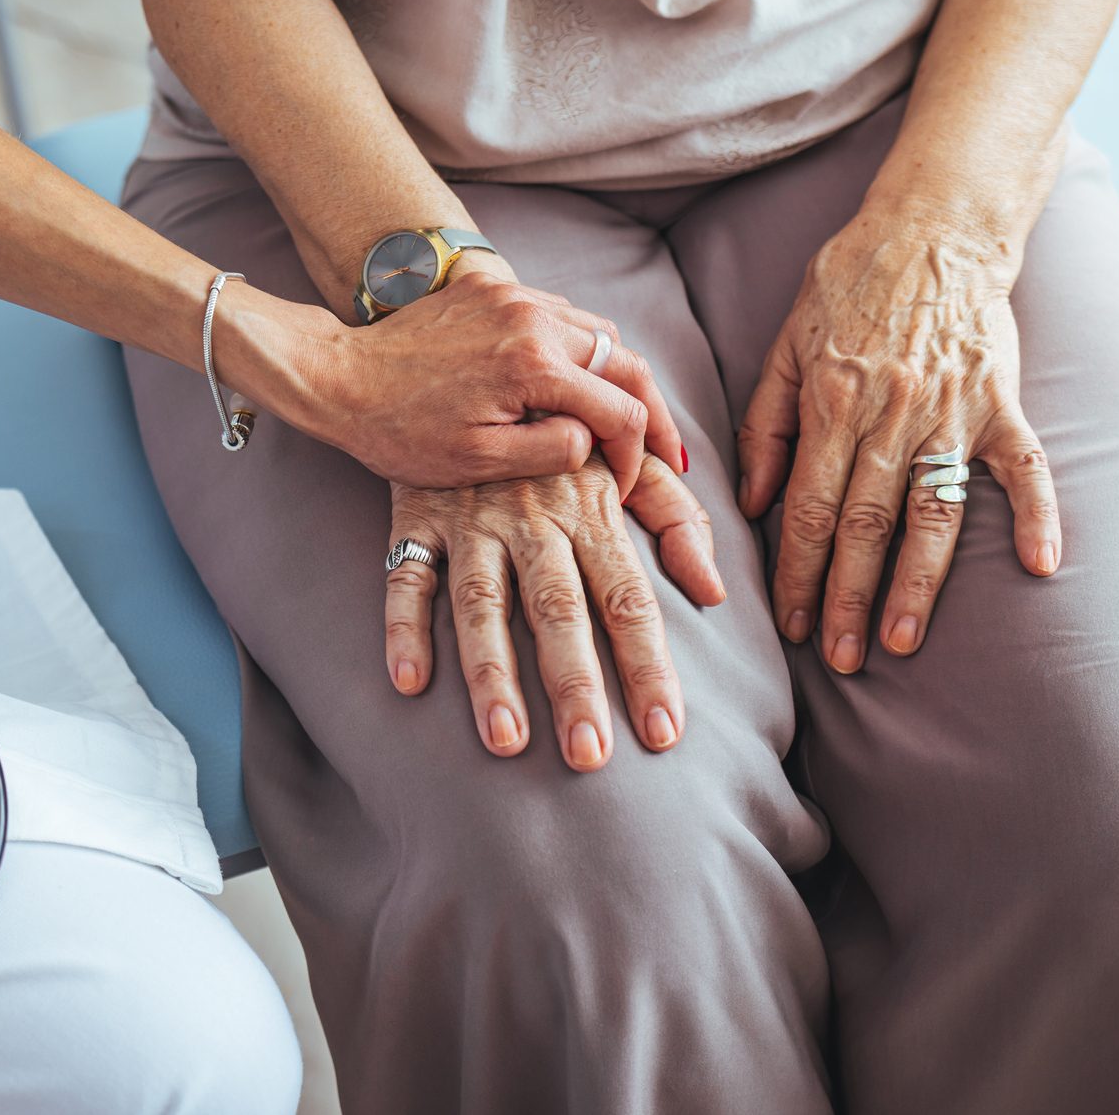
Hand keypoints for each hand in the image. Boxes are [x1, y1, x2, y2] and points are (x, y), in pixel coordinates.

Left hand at [240, 271, 684, 494]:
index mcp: (536, 365)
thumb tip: (596, 440)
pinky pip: (558, 312)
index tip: (630, 484)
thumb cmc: (400, 430)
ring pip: (598, 330)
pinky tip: (576, 378)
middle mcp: (534, 318)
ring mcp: (513, 295)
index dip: (640, 455)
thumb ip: (553, 450)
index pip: (624, 410)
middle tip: (666, 451)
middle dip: (650, 411)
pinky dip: (578, 347)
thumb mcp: (480, 461)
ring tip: (627, 417)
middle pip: (626, 361)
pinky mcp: (491, 286)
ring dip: (618, 375)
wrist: (337, 377)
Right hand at [383, 454, 722, 770]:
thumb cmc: (562, 424)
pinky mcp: (418, 513)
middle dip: (576, 684)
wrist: (474, 362)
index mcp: (591, 508)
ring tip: (505, 740)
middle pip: (559, 610)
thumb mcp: (626, 457)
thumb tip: (715, 590)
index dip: (648, 666)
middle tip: (589, 756)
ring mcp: (471, 518)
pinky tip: (409, 679)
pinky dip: (403, 624)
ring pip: (481, 602)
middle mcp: (533, 517)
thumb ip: (676, 517)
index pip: (629, 599)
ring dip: (492, 672)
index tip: (664, 733)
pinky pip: (405, 573)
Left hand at [738, 211, 1060, 673]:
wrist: (934, 225)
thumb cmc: (850, 283)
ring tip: (902, 639)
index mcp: (831, 403)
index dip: (797, 571)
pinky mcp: (1002, 401)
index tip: (792, 623)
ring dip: (918, 582)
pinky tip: (1040, 567)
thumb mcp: (785, 342)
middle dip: (848, 598)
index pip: (807, 507)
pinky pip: (1025, 466)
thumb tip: (751, 500)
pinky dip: (1038, 515)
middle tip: (839, 658)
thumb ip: (765, 422)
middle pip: (866, 525)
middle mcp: (890, 415)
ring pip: (933, 512)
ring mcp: (952, 411)